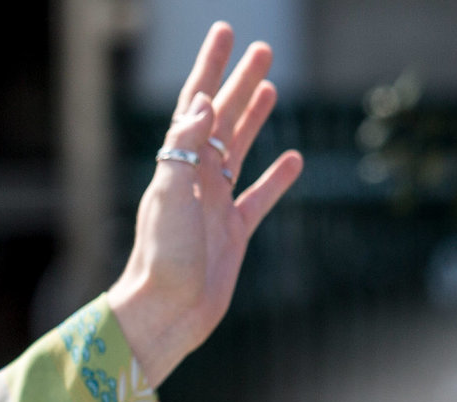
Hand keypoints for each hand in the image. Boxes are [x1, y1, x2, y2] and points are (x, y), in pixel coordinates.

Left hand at [106, 24, 305, 384]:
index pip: (195, 104)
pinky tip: (294, 159)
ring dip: (253, 118)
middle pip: (222, 119)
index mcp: (177, 167)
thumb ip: (184, 149)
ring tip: (269, 88)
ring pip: (239, 150)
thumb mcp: (170, 197)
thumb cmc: (162, 260)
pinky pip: (258, 198)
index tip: (224, 32)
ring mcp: (215, 206)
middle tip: (262, 49)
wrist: (165, 314)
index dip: (209, 67)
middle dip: (239, 83)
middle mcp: (195, 181)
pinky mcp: (234, 234)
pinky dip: (276, 178)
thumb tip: (202, 102)